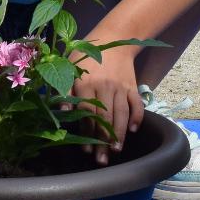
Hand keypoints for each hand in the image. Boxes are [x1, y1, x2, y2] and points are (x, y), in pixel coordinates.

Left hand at [74, 47, 142, 165]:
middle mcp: (105, 86)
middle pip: (105, 117)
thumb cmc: (86, 56)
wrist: (113, 38)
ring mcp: (121, 87)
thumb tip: (62, 111)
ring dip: (120, 134)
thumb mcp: (70, 67)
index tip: (86, 150)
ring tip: (116, 150)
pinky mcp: (133, 86)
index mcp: (87, 83)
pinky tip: (134, 130)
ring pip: (122, 113)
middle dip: (103, 140)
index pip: (87, 112)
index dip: (87, 131)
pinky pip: (137, 103)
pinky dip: (138, 117)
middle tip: (102, 160)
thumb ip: (65, 89)